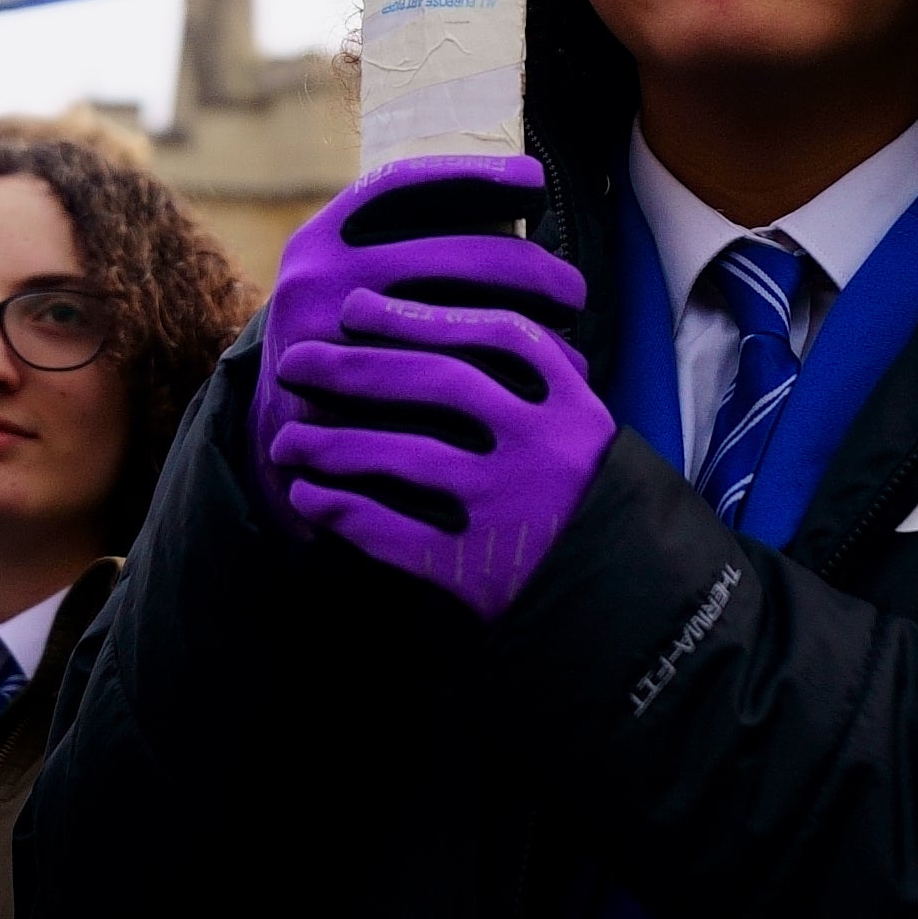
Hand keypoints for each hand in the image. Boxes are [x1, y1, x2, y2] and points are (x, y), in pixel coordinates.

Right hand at [253, 159, 580, 540]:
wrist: (281, 437)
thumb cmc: (341, 340)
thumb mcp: (342, 277)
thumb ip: (396, 243)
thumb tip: (507, 195)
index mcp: (319, 242)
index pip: (403, 188)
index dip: (475, 176)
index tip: (533, 181)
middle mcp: (320, 287)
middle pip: (457, 259)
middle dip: (534, 269)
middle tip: (573, 289)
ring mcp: (338, 353)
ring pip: (471, 329)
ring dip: (538, 330)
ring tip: (570, 336)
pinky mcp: (363, 415)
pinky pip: (466, 395)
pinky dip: (520, 385)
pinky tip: (552, 382)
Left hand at [264, 291, 615, 619]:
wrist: (632, 612)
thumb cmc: (589, 510)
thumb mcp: (585, 436)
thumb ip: (536, 386)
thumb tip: (441, 323)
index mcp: (573, 406)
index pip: (492, 336)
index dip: (418, 315)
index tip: (355, 306)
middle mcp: (545, 449)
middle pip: (438, 384)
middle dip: (355, 366)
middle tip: (295, 361)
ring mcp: (514, 509)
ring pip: (407, 456)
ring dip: (333, 445)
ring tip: (284, 443)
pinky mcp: (486, 571)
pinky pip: (398, 533)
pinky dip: (345, 512)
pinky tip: (309, 499)